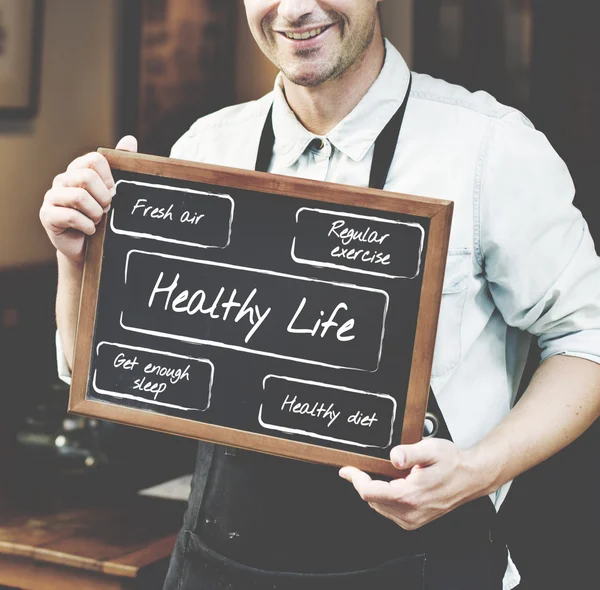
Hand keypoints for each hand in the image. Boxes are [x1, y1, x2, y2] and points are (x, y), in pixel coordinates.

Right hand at [40, 136, 137, 263]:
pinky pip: (71, 217)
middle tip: (106, 209)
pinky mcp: (47, 215)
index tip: (112, 193)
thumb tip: (130, 139)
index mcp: (78, 170)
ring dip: (96, 213)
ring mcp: (52, 197)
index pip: (95, 159)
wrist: (86, 247)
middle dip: (103, 197)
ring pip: (79, 197)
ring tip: (97, 220)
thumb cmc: (100, 217)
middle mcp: (62, 180)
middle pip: (86, 176)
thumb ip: (120, 163)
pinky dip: (88, 226)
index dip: (109, 179)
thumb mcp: (112, 191)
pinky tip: (89, 230)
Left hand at [339, 439, 484, 529]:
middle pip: (371, 500)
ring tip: (386, 474)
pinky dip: (385, 497)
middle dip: (365, 483)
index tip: (346, 470)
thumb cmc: (453, 463)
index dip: (355, 479)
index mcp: (410, 496)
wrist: (471, 477)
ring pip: (379, 506)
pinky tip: (394, 484)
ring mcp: (412, 519)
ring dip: (375, 490)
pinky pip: (389, 510)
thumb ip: (410, 453)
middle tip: (365, 466)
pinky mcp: (415, 520)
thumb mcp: (431, 449)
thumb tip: (394, 457)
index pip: (369, 492)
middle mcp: (410, 512)